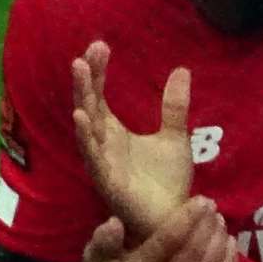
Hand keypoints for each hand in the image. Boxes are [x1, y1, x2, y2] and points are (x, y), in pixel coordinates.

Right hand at [72, 41, 193, 237]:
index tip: (101, 45)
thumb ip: (175, 106)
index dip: (99, 72)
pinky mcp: (108, 181)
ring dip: (83, 99)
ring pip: (87, 127)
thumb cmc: (168, 182)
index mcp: (114, 133)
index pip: (100, 96)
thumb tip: (182, 70)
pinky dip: (86, 136)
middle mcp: (103, 144)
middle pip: (89, 105)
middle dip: (87, 80)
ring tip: (80, 72)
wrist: (175, 216)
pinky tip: (82, 117)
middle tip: (86, 54)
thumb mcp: (176, 136)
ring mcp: (102, 162)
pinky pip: (93, 156)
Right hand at [75, 198, 237, 261]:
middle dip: (207, 226)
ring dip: (219, 241)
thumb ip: (103, 242)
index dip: (188, 218)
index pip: (167, 241)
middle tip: (214, 207)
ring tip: (221, 222)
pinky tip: (230, 245)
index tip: (202, 200)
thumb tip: (115, 222)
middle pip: (193, 252)